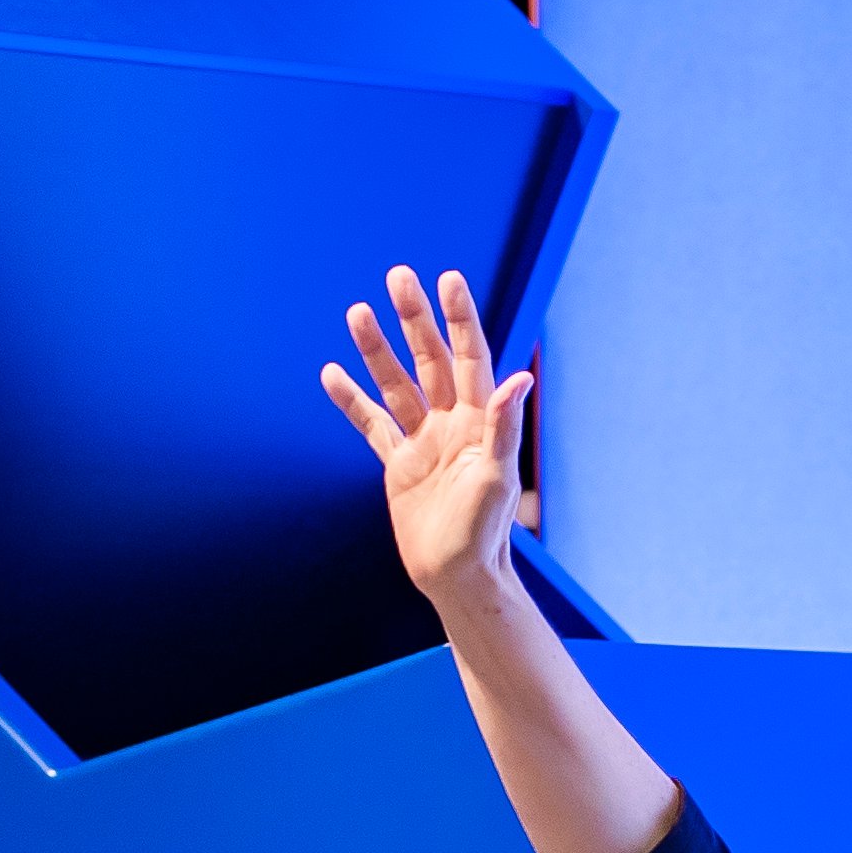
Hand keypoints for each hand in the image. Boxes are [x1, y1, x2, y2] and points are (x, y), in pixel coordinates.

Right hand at [322, 264, 529, 615]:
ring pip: (396, 384)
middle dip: (414, 319)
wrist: (456, 576)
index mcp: (479, 421)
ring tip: (357, 312)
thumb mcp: (494, 478)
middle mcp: (452, 423)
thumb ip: (502, 427)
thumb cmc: (483, 532)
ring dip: (377, 350)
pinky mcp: (399, 464)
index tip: (447, 280)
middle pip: (429, 360)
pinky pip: (373, 424)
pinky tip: (333, 374)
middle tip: (398, 276)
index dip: (459, 319)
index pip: (470, 357)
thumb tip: (518, 379)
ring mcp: (423, 441)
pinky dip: (353, 401)